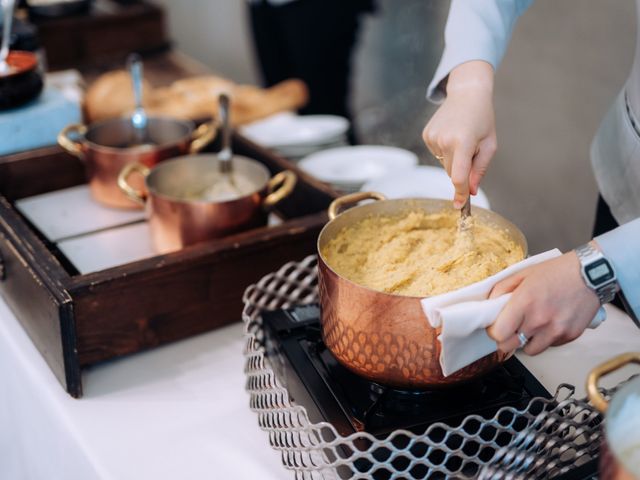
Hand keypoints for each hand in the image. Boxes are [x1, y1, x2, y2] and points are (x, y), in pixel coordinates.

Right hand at [423, 61, 496, 207]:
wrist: (467, 93)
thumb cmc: (482, 118)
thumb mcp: (489, 144)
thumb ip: (480, 169)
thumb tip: (472, 191)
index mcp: (462, 142)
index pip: (459, 176)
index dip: (460, 193)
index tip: (459, 205)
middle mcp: (444, 140)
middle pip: (452, 172)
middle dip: (462, 170)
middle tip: (471, 150)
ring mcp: (432, 138)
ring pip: (444, 164)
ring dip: (454, 159)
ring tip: (461, 138)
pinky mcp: (426, 136)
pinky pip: (437, 154)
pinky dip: (445, 151)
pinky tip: (452, 135)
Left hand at [486, 252, 600, 354]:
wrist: (591, 274)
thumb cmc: (557, 271)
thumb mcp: (523, 274)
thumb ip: (502, 289)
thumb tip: (490, 304)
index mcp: (524, 303)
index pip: (498, 334)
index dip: (494, 332)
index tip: (496, 327)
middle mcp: (539, 320)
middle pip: (510, 346)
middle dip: (507, 339)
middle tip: (511, 329)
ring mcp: (556, 331)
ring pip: (530, 350)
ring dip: (527, 341)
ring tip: (533, 325)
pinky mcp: (570, 336)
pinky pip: (550, 345)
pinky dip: (546, 338)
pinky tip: (550, 323)